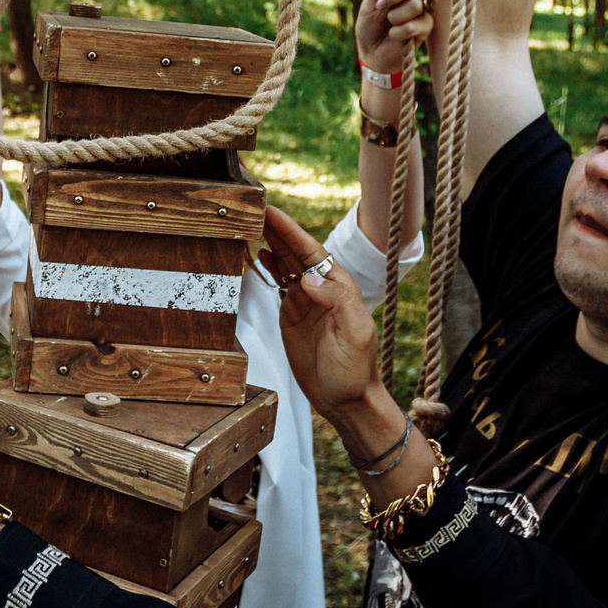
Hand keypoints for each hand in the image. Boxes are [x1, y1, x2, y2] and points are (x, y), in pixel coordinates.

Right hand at [267, 207, 381, 418]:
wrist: (345, 399)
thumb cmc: (355, 369)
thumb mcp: (356, 334)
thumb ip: (336, 301)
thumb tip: (307, 278)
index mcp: (339, 287)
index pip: (312, 251)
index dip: (290, 231)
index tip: (271, 212)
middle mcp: (322, 289)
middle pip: (295, 251)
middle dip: (276, 229)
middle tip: (254, 208)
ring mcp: (306, 301)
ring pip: (286, 264)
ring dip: (271, 242)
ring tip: (251, 222)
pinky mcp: (292, 315)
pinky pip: (279, 284)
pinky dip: (268, 266)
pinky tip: (259, 253)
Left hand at [356, 0, 432, 75]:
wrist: (371, 53)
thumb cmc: (370, 26)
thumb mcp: (368, 3)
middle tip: (380, 5)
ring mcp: (422, 10)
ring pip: (416, 3)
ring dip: (395, 15)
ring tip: (388, 23)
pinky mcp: (425, 29)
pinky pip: (416, 24)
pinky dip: (399, 31)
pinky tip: (394, 35)